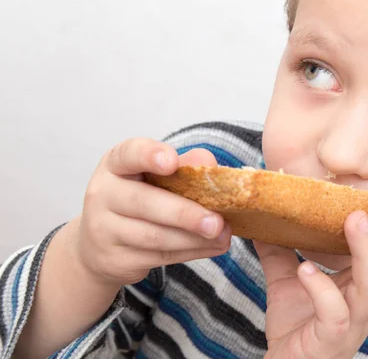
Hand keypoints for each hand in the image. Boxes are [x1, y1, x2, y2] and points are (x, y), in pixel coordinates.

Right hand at [72, 139, 230, 286]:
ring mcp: (104, 229)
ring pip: (154, 236)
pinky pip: (158, 256)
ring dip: (193, 238)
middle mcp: (103, 193)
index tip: (171, 162)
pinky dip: (191, 252)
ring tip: (222, 235)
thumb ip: (184, 166)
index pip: (128, 153)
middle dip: (185, 213)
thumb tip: (210, 164)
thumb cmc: (138, 198)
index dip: (149, 155)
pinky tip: (212, 247)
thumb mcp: (155, 176)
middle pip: (144, 202)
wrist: (100, 246)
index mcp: (116, 164)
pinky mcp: (115, 259)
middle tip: (217, 222)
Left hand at [255, 197, 367, 358]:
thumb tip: (266, 216)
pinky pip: (334, 313)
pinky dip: (321, 289)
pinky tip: (305, 269)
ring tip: (355, 219)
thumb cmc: (295, 326)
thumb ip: (281, 249)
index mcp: (363, 286)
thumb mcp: (286, 279)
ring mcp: (352, 323)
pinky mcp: (331, 340)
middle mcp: (365, 304)